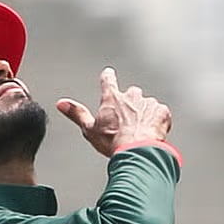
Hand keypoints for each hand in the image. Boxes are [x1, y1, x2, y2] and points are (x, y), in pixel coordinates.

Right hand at [57, 67, 172, 157]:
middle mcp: (131, 96)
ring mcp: (148, 103)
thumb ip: (76, 114)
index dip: (108, 77)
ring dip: (145, 115)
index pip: (108, 80)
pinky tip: (152, 133)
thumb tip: (61, 103)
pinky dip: (158, 122)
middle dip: (131, 106)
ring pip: (147, 105)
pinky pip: (161, 114)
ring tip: (141, 132)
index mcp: (112, 98)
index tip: (109, 73)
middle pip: (131, 94)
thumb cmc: (113, 142)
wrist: (138, 150)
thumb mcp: (89, 129)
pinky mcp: (162, 111)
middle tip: (128, 123)